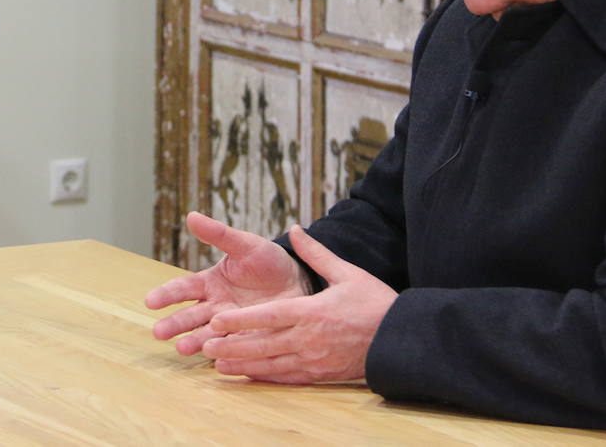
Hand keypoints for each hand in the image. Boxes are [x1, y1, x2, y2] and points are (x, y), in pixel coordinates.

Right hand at [146, 211, 306, 355]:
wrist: (300, 282)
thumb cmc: (269, 261)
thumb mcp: (244, 245)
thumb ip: (219, 234)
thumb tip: (191, 216)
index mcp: (210, 283)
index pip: (183, 289)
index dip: (167, 295)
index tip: (150, 301)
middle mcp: (216, 306)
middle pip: (190, 316)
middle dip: (174, 324)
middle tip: (158, 333)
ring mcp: (231, 325)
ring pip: (207, 335)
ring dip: (194, 341)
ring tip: (182, 348)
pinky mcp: (248, 339)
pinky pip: (234, 347)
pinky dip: (223, 353)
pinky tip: (215, 358)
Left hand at [200, 224, 397, 383]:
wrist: (401, 339)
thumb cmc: (375, 303)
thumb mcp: (347, 272)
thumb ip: (315, 253)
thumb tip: (294, 228)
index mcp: (313, 312)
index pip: (269, 317)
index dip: (242, 321)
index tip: (218, 320)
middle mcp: (310, 339)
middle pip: (264, 344)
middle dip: (232, 346)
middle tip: (205, 344)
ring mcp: (315, 359)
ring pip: (271, 365)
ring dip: (243, 365)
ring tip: (217, 363)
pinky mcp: (320, 374)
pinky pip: (287, 378)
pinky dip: (264, 377)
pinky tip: (247, 375)